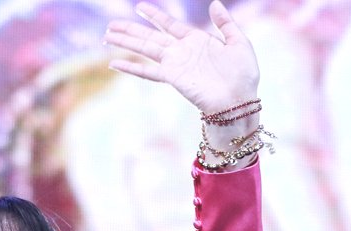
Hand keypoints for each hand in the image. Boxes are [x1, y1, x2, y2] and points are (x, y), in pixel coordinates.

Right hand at [105, 0, 259, 114]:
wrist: (239, 101)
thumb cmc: (243, 76)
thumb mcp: (239, 43)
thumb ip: (226, 24)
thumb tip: (214, 3)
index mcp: (197, 41)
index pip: (169, 25)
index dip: (155, 16)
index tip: (140, 7)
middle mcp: (182, 51)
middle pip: (150, 37)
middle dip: (131, 30)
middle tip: (111, 24)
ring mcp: (176, 64)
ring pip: (144, 49)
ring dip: (126, 42)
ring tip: (107, 36)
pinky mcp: (173, 78)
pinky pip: (148, 71)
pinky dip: (132, 67)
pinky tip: (114, 63)